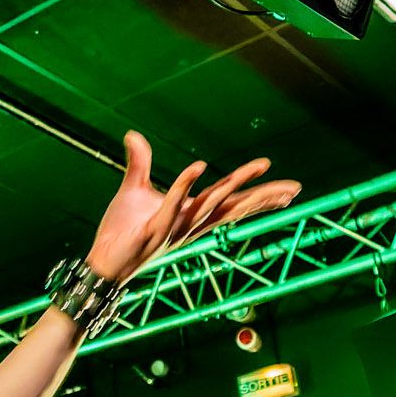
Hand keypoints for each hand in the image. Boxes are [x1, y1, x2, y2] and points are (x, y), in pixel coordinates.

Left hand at [83, 132, 299, 284]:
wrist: (102, 261)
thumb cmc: (121, 231)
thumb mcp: (134, 189)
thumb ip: (140, 162)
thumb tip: (133, 135)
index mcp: (191, 214)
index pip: (231, 200)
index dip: (258, 193)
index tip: (288, 188)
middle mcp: (189, 223)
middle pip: (233, 206)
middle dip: (263, 195)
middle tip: (293, 187)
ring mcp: (174, 228)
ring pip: (210, 204)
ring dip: (232, 186)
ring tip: (259, 167)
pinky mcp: (154, 231)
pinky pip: (172, 205)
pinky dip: (183, 186)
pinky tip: (198, 166)